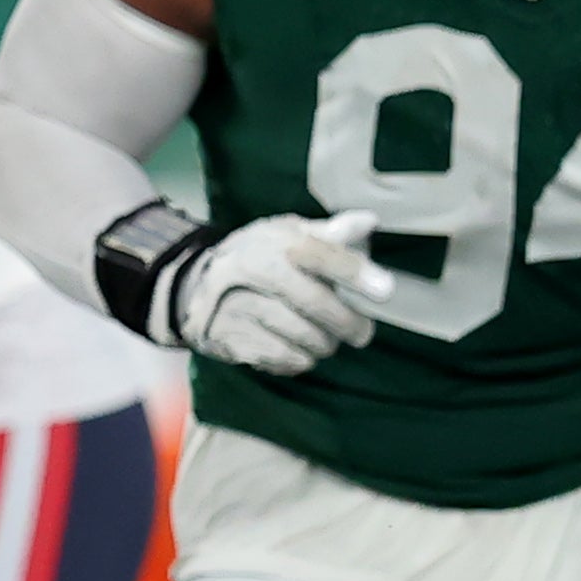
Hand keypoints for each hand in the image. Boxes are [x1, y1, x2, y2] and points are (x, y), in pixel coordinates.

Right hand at [166, 213, 388, 373]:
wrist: (194, 285)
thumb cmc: (258, 258)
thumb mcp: (289, 235)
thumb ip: (330, 233)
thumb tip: (369, 221)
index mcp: (271, 241)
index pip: (320, 255)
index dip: (355, 272)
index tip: (385, 291)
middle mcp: (249, 269)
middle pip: (313, 302)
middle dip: (346, 323)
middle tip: (361, 333)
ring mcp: (236, 305)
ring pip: (300, 335)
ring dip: (322, 344)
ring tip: (324, 339)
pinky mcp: (228, 337)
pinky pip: (280, 357)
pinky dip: (298, 359)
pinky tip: (297, 350)